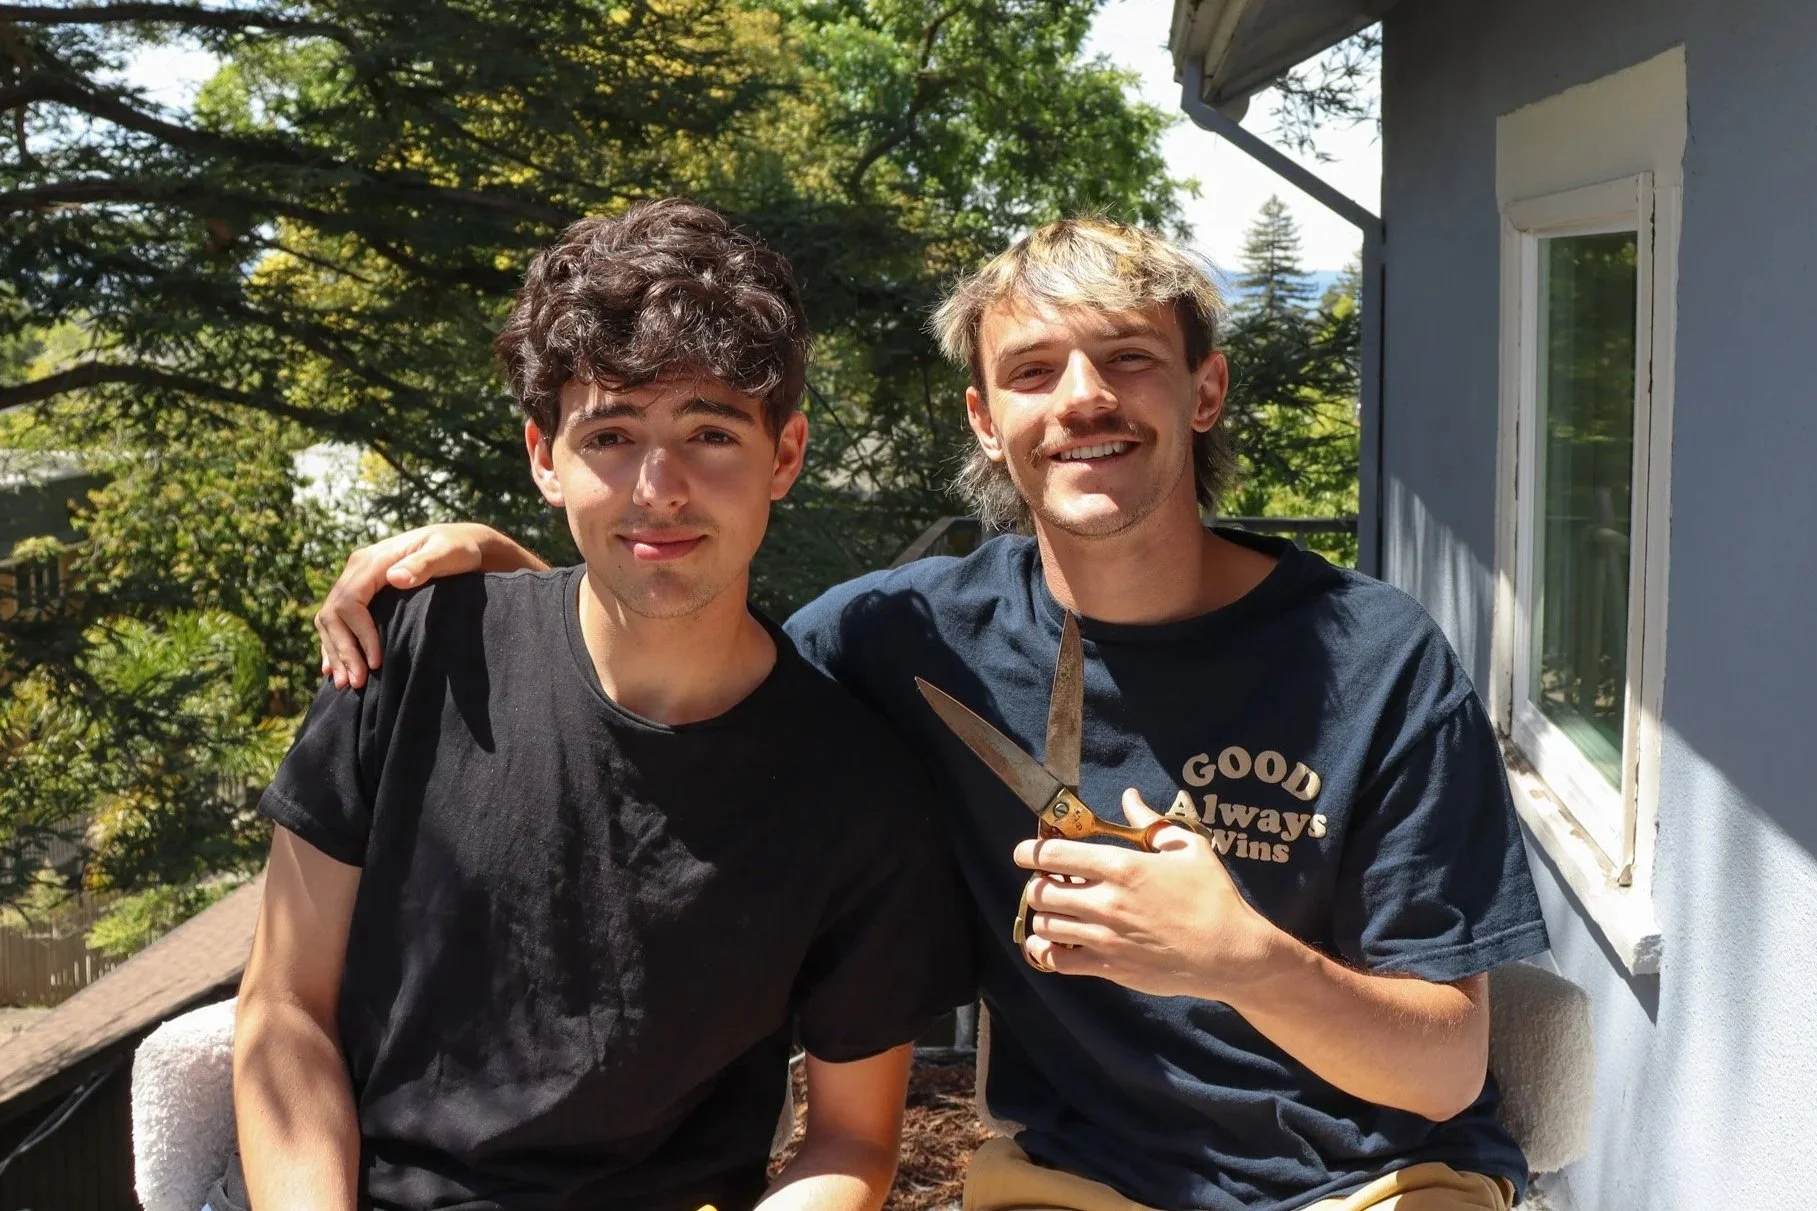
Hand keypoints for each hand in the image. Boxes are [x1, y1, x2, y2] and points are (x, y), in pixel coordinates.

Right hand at [314, 523, 494, 688]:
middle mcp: (357, 569)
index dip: (360, 634)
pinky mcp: (360, 592)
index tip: (376, 662)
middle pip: (334, 613)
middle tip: (357, 683)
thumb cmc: (456, 549)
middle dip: (344, 650)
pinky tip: (332, 668)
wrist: (458, 543)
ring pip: (330, 620)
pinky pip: (336, 620)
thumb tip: (395, 578)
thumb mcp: (446, 554)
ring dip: (335, 652)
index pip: (350, 601)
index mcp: (372, 561)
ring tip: (345, 684)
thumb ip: (423, 564)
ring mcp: (356, 580)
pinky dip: (333, 644)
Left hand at [1013, 788, 1284, 1000]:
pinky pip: (1058, 962)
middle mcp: (1105, 901)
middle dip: (1037, 885)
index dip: (1030, 852)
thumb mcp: (1188, 849)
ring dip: (1043, 916)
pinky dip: (1047, 953)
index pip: (1054, 853)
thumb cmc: (1213, 897)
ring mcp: (1104, 937)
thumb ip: (1150, 822)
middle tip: (1048, 883)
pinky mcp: (1109, 968)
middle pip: (1040, 891)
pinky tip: (1053, 945)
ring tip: (1054, 911)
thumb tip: (1129, 797)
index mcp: (1121, 866)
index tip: (1024, 853)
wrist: (1231, 953)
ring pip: (1045, 926)